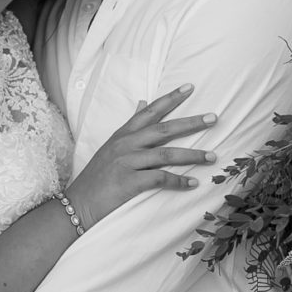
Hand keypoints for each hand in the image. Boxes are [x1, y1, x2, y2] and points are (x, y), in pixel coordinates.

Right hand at [67, 85, 216, 228]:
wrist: (78, 204)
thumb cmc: (97, 176)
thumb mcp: (111, 146)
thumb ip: (130, 125)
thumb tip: (143, 101)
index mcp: (123, 134)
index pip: (150, 111)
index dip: (170, 99)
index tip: (189, 87)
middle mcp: (125, 144)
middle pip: (164, 129)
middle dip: (191, 123)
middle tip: (214, 118)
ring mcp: (126, 162)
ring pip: (166, 154)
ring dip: (192, 155)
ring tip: (212, 156)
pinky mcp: (129, 182)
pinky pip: (159, 178)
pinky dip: (178, 181)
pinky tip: (193, 183)